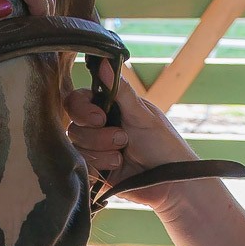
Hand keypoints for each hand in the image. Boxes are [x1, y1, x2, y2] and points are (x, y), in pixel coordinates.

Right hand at [65, 61, 199, 211]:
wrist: (171, 183)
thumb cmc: (163, 144)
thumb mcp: (142, 115)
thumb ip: (120, 91)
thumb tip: (103, 61)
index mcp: (109, 109)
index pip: (77, 101)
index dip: (81, 109)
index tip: (100, 118)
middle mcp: (98, 128)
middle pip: (73, 126)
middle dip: (98, 136)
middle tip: (123, 140)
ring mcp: (95, 150)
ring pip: (76, 148)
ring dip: (101, 152)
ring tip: (123, 157)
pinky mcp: (95, 172)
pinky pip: (81, 167)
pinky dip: (99, 167)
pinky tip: (117, 168)